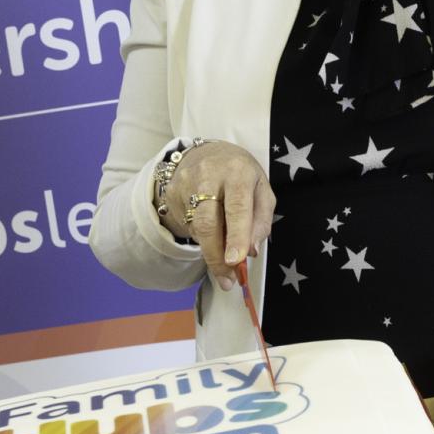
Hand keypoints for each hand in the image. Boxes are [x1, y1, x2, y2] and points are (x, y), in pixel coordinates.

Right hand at [162, 141, 274, 291]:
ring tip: (225, 266)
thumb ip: (261, 220)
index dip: (236, 236)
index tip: (236, 261)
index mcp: (238, 171)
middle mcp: (209, 175)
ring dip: (211, 253)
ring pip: (196, 228)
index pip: (236, 207)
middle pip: (208, 223)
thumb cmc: (241, 174)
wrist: (207, 154)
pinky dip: (203, 239)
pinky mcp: (172, 195)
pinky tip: (212, 237)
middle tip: (228, 279)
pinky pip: (188, 226)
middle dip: (217, 256)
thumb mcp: (262, 189)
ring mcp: (186, 185)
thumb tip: (251, 250)